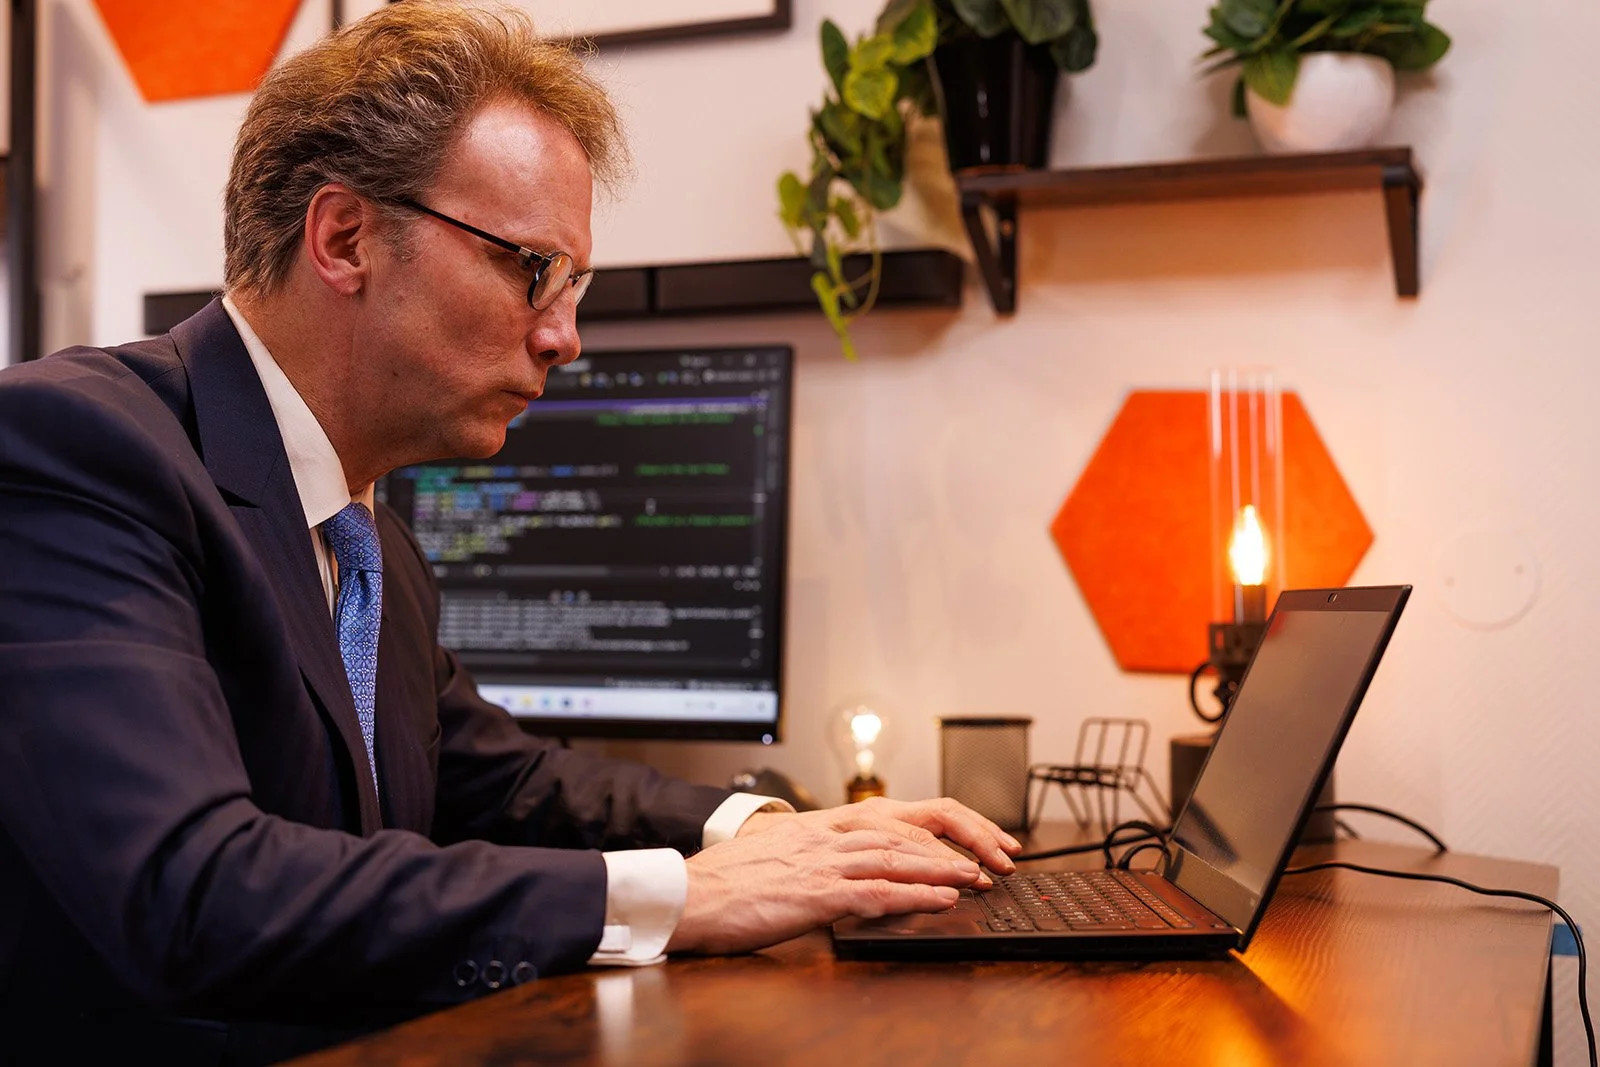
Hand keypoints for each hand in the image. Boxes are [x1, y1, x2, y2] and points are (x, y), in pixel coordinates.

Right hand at [665, 797, 1022, 955]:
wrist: (686, 896)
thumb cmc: (724, 886)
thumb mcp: (774, 860)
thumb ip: (808, 860)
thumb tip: (832, 873)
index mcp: (817, 828)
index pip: (889, 819)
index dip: (933, 830)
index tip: (965, 843)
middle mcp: (825, 838)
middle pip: (904, 831)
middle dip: (953, 844)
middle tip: (989, 859)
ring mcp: (822, 864)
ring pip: (898, 858)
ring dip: (944, 868)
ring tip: (979, 879)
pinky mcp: (816, 894)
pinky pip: (877, 892)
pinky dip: (915, 895)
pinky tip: (942, 900)